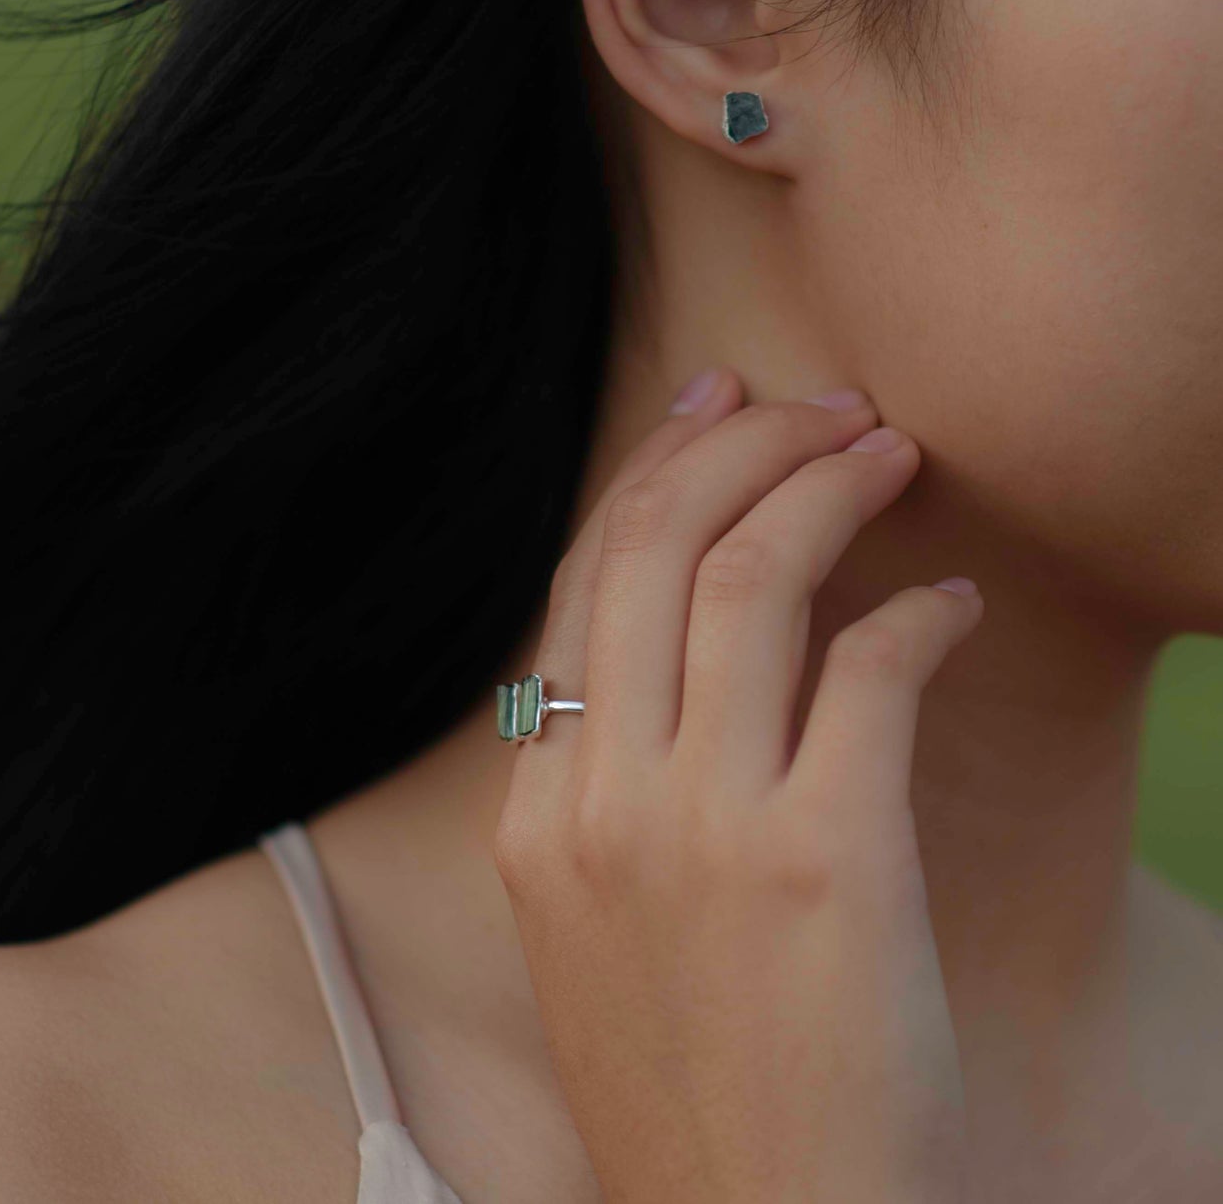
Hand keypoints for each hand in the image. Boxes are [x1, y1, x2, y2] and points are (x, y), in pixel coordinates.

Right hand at [493, 368, 981, 1203]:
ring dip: (824, 488)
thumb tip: (681, 648)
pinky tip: (954, 607)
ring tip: (887, 451)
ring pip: (747, 579)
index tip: (710, 408)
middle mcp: (599, 800)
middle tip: (819, 406)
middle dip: (740, 445)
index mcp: (536, 814)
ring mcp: (700, 828)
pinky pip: (868, 671)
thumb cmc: (693, 1084)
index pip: (584, 585)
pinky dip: (919, 615)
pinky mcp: (820, 863)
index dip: (652, 473)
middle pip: (652, 550)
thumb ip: (610, 786)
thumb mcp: (594, 925)